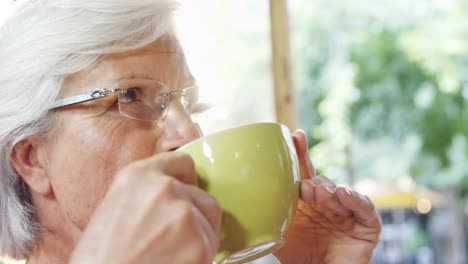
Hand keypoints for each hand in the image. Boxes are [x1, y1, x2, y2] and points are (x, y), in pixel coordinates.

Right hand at [69, 152, 221, 263]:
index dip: (187, 183)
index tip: (185, 197)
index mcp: (137, 176)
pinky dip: (200, 259)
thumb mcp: (114, 210)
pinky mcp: (200, 243)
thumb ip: (145, 196)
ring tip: (171, 256)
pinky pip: (212, 248)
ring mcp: (184, 214)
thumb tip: (172, 199)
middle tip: (177, 240)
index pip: (182, 163)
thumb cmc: (101, 260)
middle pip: (202, 196)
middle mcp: (164, 188)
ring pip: (210, 224)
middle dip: (197, 217)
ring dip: (199, 240)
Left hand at [273, 131, 381, 263]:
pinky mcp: (367, 225)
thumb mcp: (279, 235)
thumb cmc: (300, 259)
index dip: (301, 154)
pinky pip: (365, 208)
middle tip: (304, 189)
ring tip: (317, 195)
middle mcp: (328, 203)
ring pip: (340, 192)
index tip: (295, 135)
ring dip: (328, 191)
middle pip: (322, 181)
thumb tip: (242, 196)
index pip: (304, 173)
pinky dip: (355, 200)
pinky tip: (342, 195)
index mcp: (307, 202)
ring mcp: (348, 213)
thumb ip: (267, 215)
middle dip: (313, 181)